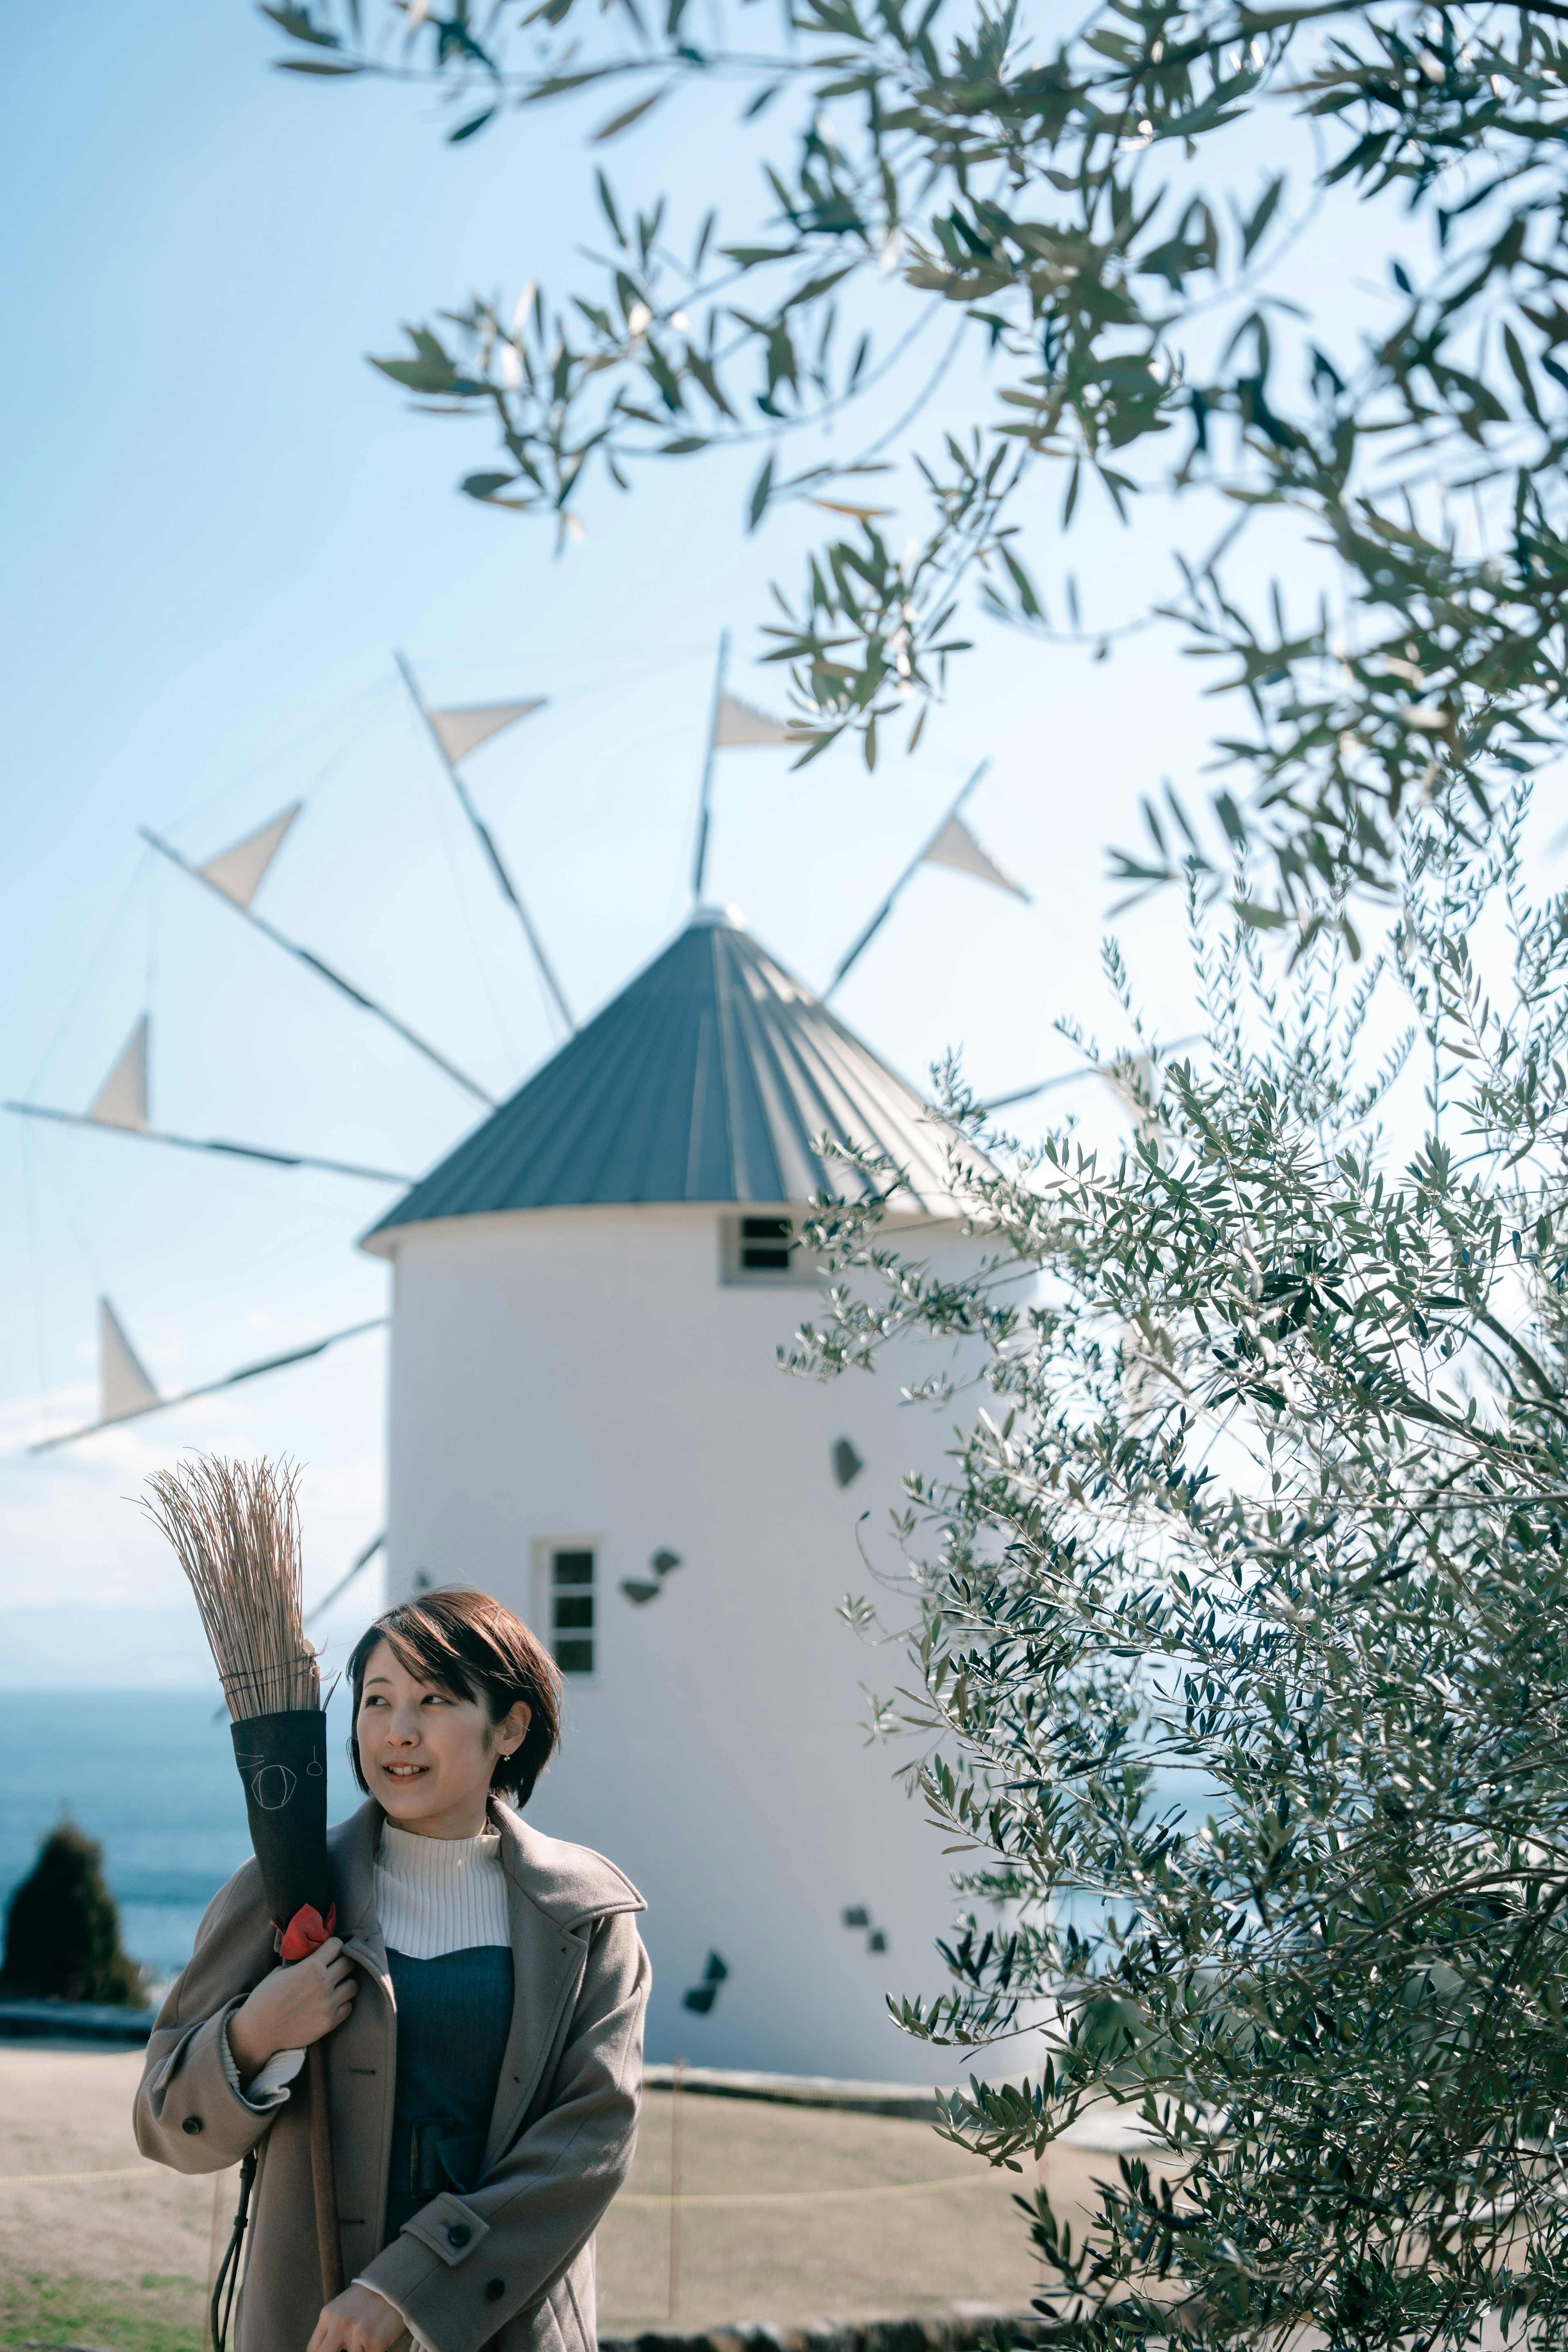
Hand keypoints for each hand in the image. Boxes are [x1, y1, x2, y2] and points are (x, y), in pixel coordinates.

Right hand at [227, 1937, 357, 2078]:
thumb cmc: (265, 1998)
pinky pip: (348, 2007)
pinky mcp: (329, 2022)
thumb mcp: (280, 1972)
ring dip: (345, 1984)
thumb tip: (315, 1957)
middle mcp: (323, 1983)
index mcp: (311, 1966)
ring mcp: (328, 2004)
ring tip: (337, 1987)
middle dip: (343, 1963)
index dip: (334, 1946)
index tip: (332, 1951)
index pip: (337, 1945)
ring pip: (353, 1986)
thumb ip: (302, 1963)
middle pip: (350, 1963)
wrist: (258, 2031)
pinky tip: (332, 2004)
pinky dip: (342, 2005)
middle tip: (336, 1968)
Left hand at [307, 2283, 406, 2351]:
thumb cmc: (364, 2299)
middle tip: (346, 2348)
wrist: (391, 2286)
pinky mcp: (375, 2343)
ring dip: (359, 2350)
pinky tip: (376, 2338)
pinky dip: (372, 2350)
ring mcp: (358, 2335)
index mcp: (328, 2316)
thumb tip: (323, 2350)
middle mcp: (340, 2326)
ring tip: (365, 2337)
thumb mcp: (339, 2308)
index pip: (313, 2350)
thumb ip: (329, 2329)